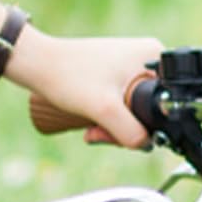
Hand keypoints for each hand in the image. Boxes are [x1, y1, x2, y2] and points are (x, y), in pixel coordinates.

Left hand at [1, 26, 164, 148]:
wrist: (37, 64)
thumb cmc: (68, 78)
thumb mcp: (104, 109)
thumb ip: (129, 131)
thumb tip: (146, 144)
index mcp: (156, 56)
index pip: (165, 103)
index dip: (143, 127)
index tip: (114, 134)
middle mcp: (146, 56)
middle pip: (147, 108)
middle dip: (122, 129)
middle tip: (96, 134)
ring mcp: (128, 63)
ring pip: (131, 108)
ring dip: (111, 127)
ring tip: (89, 131)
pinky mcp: (112, 71)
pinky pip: (119, 102)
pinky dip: (107, 117)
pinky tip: (91, 124)